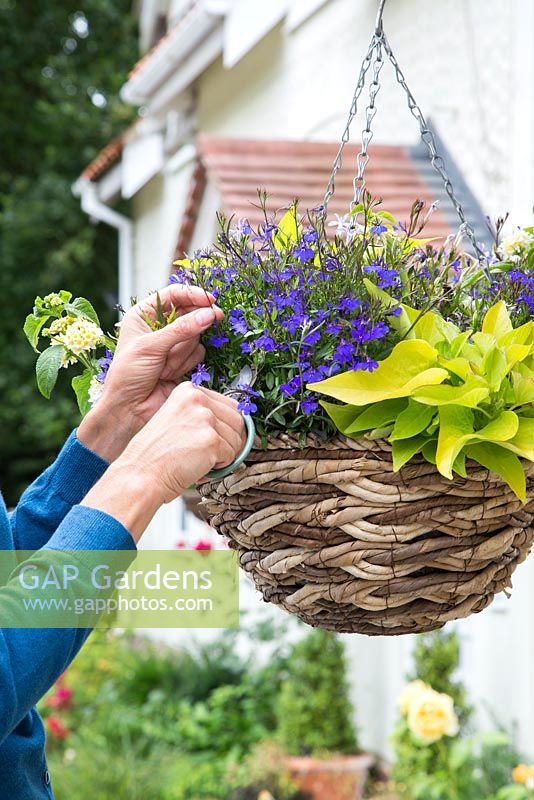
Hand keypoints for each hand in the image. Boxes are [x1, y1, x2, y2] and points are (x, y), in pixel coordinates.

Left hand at [78, 285, 222, 460]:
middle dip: (190, 328)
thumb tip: (208, 314)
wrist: (130, 409)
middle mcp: (160, 327)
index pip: (174, 295)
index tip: (210, 300)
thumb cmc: (128, 375)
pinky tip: (169, 374)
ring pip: (197, 335)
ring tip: (164, 367)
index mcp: (144, 315)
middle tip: (208, 323)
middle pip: (191, 313)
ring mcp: (174, 344)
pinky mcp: (184, 361)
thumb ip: (181, 329)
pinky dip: (187, 364)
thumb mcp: (151, 346)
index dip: (193, 295)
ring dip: (183, 352)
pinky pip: (199, 352)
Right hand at [81, 383, 245, 540]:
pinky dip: (220, 467)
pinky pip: (232, 456)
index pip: (230, 405)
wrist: (140, 475)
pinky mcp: (211, 440)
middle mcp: (197, 399)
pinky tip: (198, 466)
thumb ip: (203, 416)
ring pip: (237, 439)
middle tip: (211, 454)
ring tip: (199, 459)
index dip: (227, 427)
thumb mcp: (177, 420)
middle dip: (230, 441)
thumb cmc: (155, 454)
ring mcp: (205, 418)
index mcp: (188, 390)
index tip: (216, 439)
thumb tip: (238, 426)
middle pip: (238, 420)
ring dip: (225, 455)